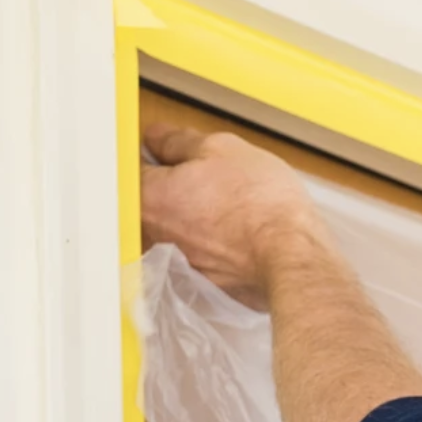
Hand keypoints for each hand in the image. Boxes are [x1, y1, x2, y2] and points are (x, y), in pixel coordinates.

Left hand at [139, 123, 325, 304]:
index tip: (169, 152)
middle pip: (149, 203)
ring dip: (190, 217)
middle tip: (204, 177)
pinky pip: (197, 255)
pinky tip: (233, 234)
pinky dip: (209, 244)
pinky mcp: (203, 283)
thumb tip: (157, 138)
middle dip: (169, 188)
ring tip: (223, 207)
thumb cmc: (260, 203)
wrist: (292, 255)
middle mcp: (153, 234)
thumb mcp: (222, 148)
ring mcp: (177, 263)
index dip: (151, 156)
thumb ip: (178, 141)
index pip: (129, 169)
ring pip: (173, 230)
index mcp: (148, 197)